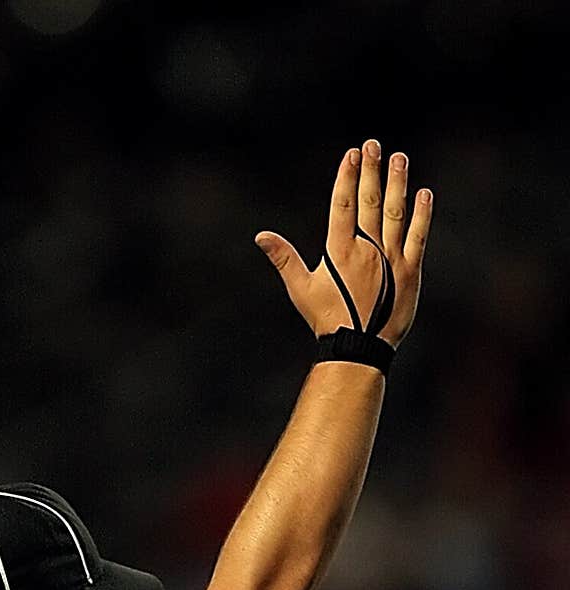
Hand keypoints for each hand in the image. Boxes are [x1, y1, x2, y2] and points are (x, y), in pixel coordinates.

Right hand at [255, 140, 432, 348]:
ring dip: (397, 183)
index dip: (347, 177)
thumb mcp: (301, 289)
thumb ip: (284, 259)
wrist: (358, 348)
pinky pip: (417, 237)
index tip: (352, 154)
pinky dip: (421, 215)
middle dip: (370, 170)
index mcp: (340, 250)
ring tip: (399, 158)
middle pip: (369, 201)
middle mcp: (366, 249)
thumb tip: (261, 236)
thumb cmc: (326, 320)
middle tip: (373, 145)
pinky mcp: (409, 271)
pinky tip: (424, 193)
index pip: (343, 204)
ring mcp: (390, 258)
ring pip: (394, 213)